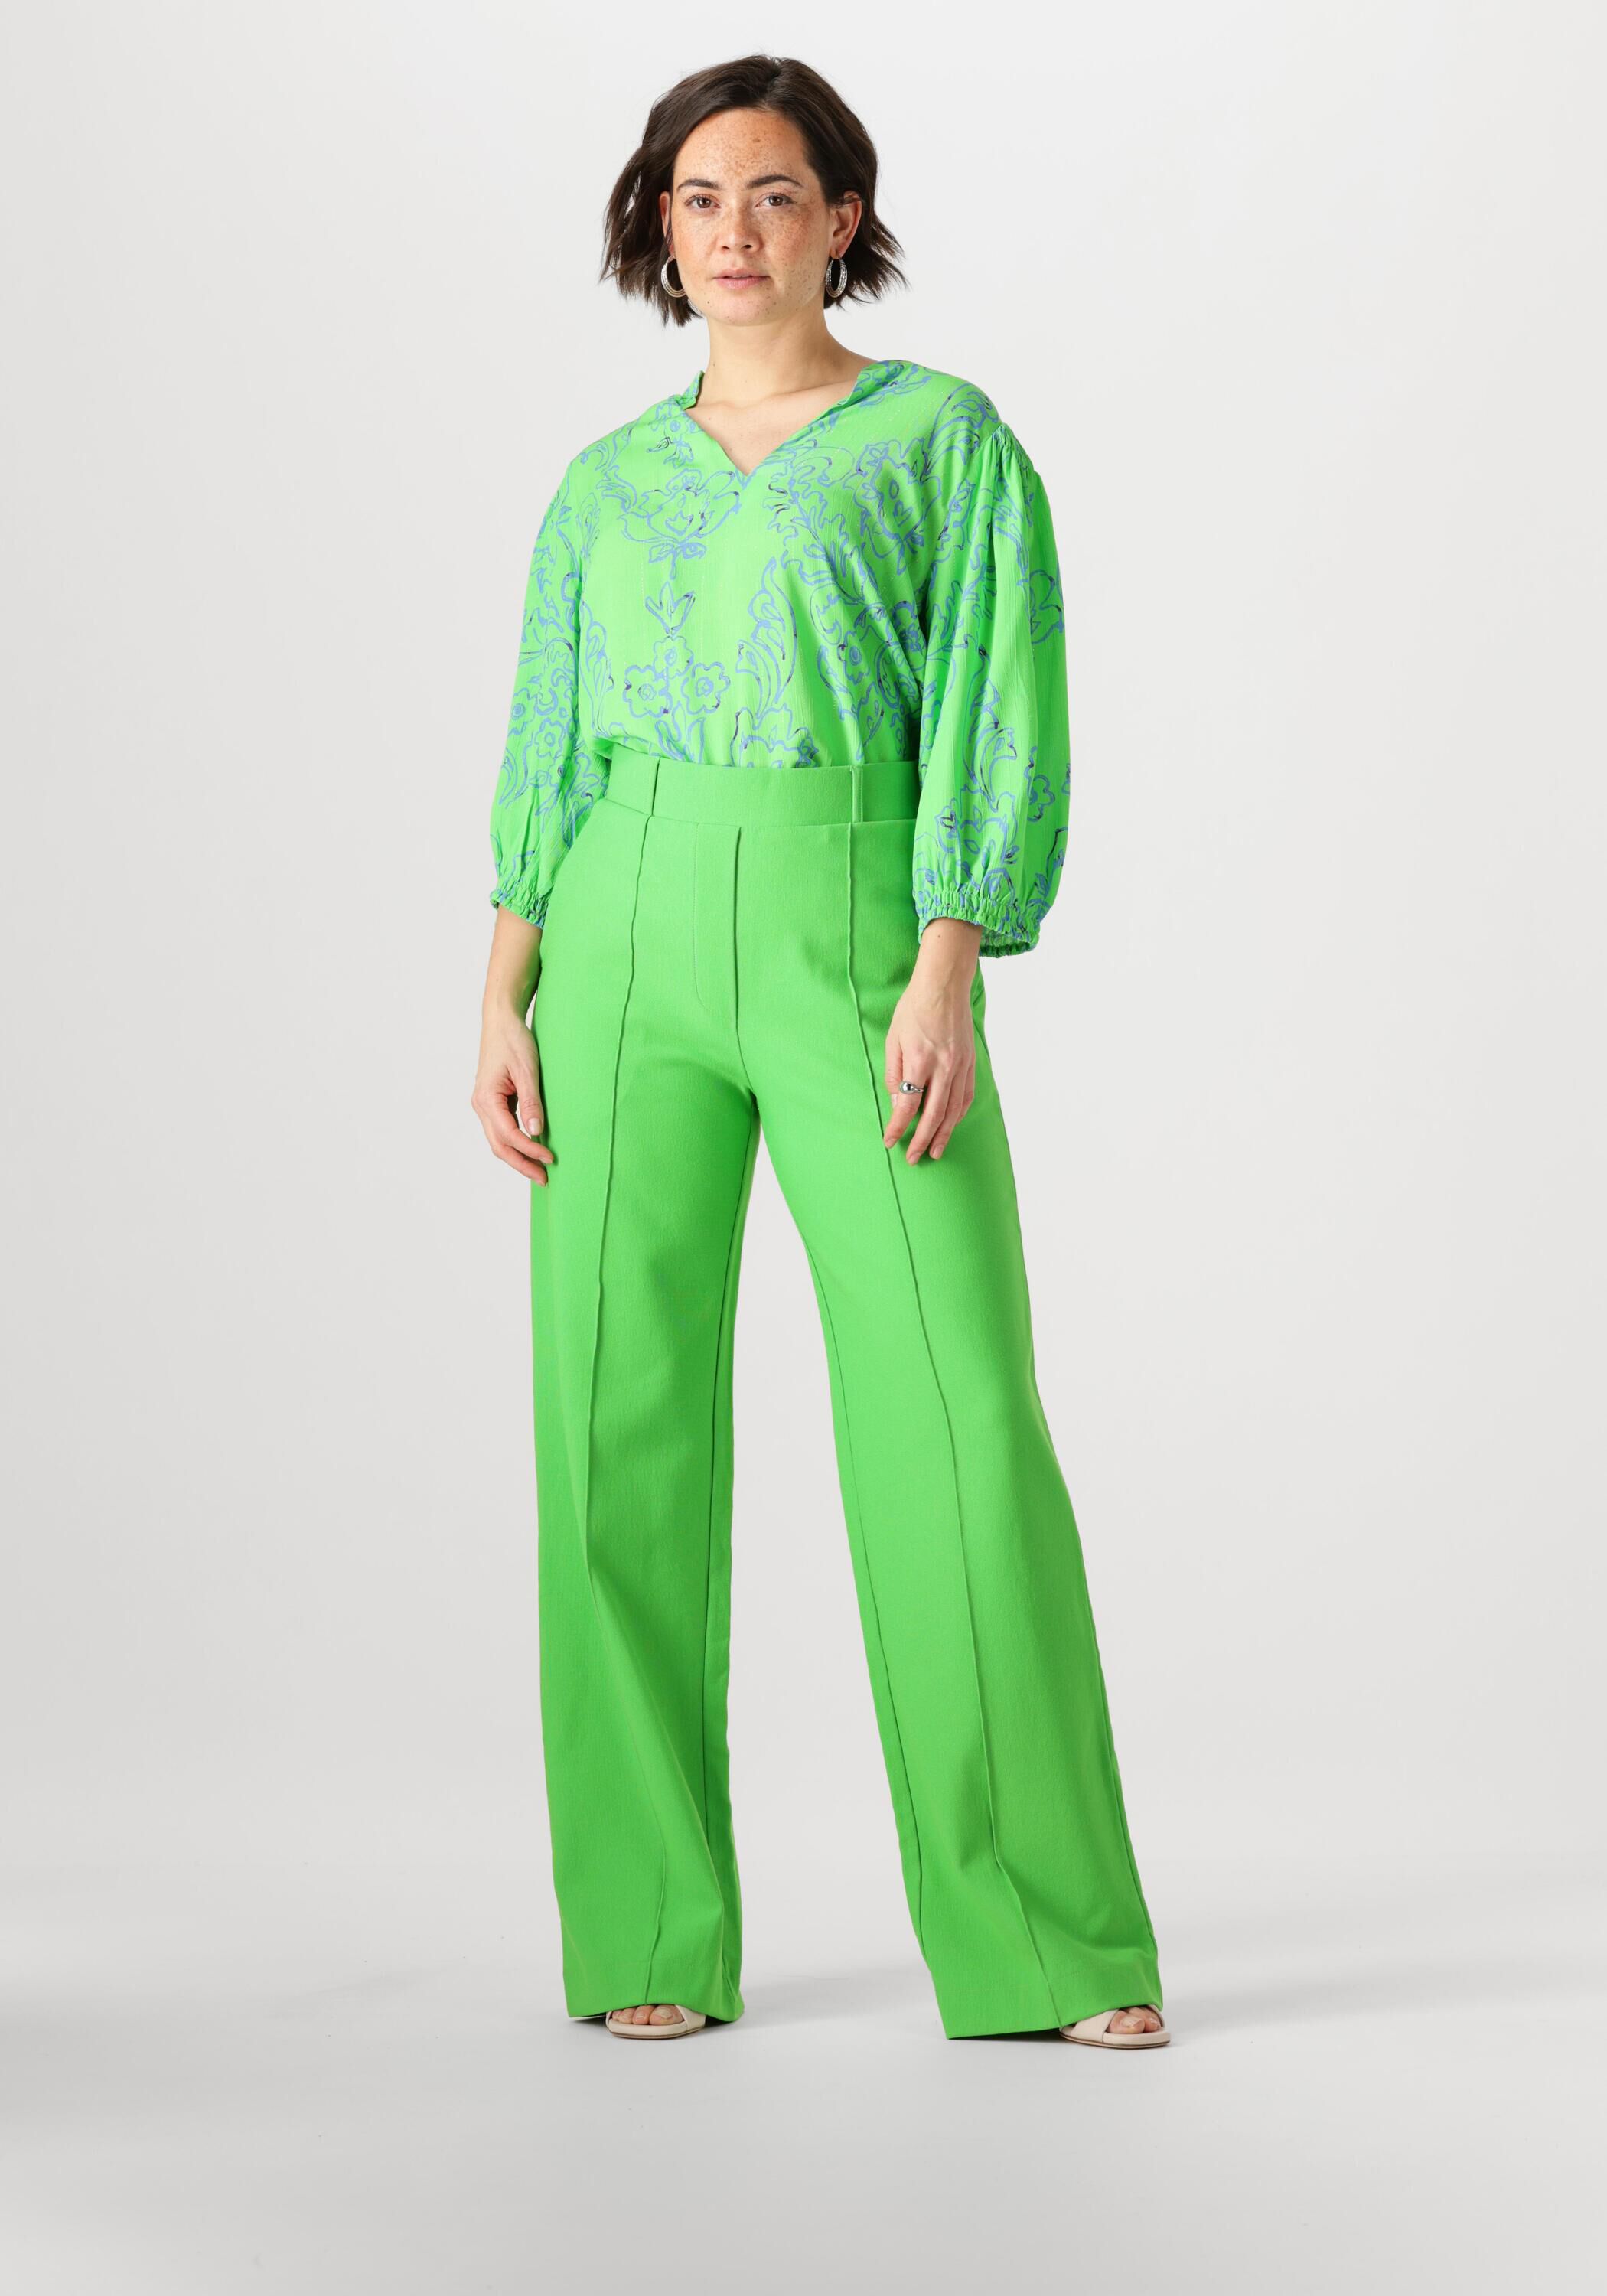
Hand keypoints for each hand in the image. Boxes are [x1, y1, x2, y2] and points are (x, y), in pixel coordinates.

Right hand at [473, 1004, 555, 1183]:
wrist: (501, 1022)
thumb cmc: (514, 1041)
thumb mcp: (527, 1071)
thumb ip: (531, 1103)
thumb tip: (536, 1132)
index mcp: (487, 1099)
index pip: (509, 1135)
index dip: (530, 1151)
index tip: (550, 1159)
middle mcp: (481, 1106)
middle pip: (499, 1146)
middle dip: (521, 1164)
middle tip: (544, 1179)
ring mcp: (485, 1105)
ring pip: (498, 1141)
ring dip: (518, 1156)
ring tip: (539, 1170)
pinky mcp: (492, 1102)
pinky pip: (502, 1130)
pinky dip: (516, 1143)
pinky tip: (532, 1148)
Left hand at [881, 919, 981, 1162]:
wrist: (944, 987)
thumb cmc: (913, 1010)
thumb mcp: (893, 1040)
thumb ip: (894, 1074)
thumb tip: (897, 1103)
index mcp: (919, 1060)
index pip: (908, 1105)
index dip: (898, 1127)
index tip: (890, 1141)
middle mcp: (944, 1067)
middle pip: (934, 1115)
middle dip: (922, 1140)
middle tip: (914, 1158)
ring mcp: (960, 1066)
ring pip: (953, 1110)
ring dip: (944, 1134)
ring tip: (934, 1151)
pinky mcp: (971, 1063)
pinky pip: (966, 1096)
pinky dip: (958, 1115)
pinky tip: (951, 1125)